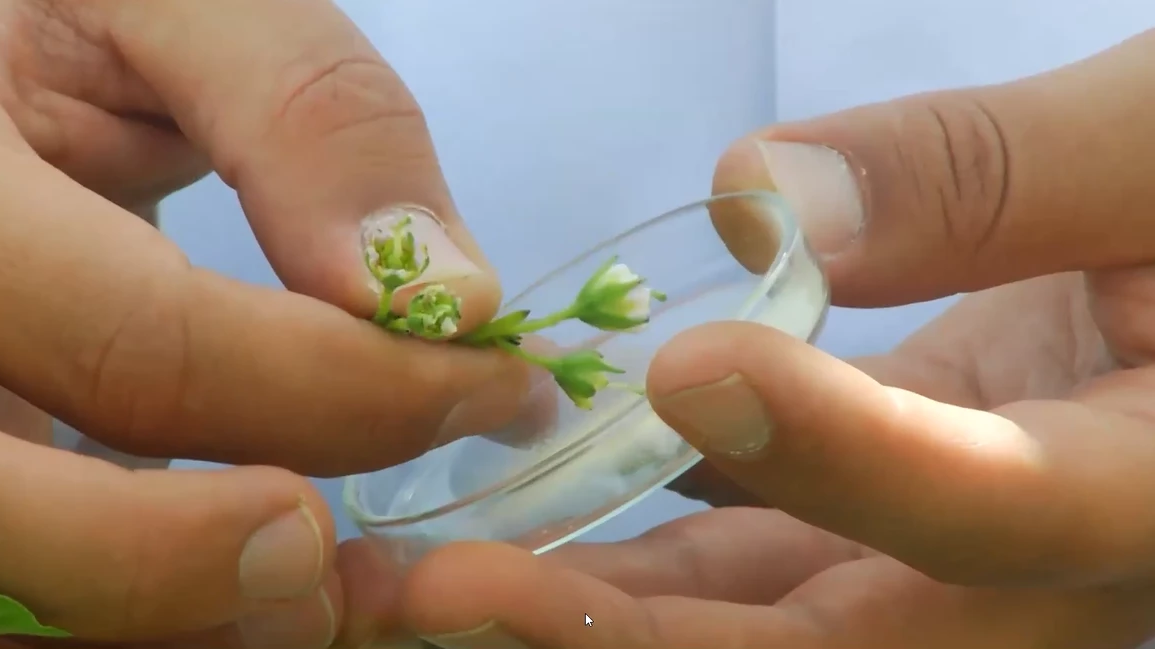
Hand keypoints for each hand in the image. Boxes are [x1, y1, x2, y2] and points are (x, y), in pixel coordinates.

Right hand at [0, 0, 526, 645]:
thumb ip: (307, 116)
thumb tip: (446, 297)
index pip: (145, 350)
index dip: (349, 398)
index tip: (495, 391)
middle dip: (193, 570)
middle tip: (347, 555)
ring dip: (164, 618)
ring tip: (315, 578)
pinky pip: (3, 566)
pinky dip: (128, 597)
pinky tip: (243, 548)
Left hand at [385, 29, 1154, 647]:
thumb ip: (985, 172)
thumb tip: (758, 200)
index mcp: (1152, 479)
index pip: (996, 504)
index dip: (849, 459)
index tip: (690, 373)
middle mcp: (1048, 561)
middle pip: (838, 647)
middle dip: (638, 637)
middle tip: (446, 593)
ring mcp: (958, 548)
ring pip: (778, 614)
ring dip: (604, 605)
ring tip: (437, 576)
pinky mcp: (898, 506)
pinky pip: (767, 550)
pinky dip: (652, 537)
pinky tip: (538, 504)